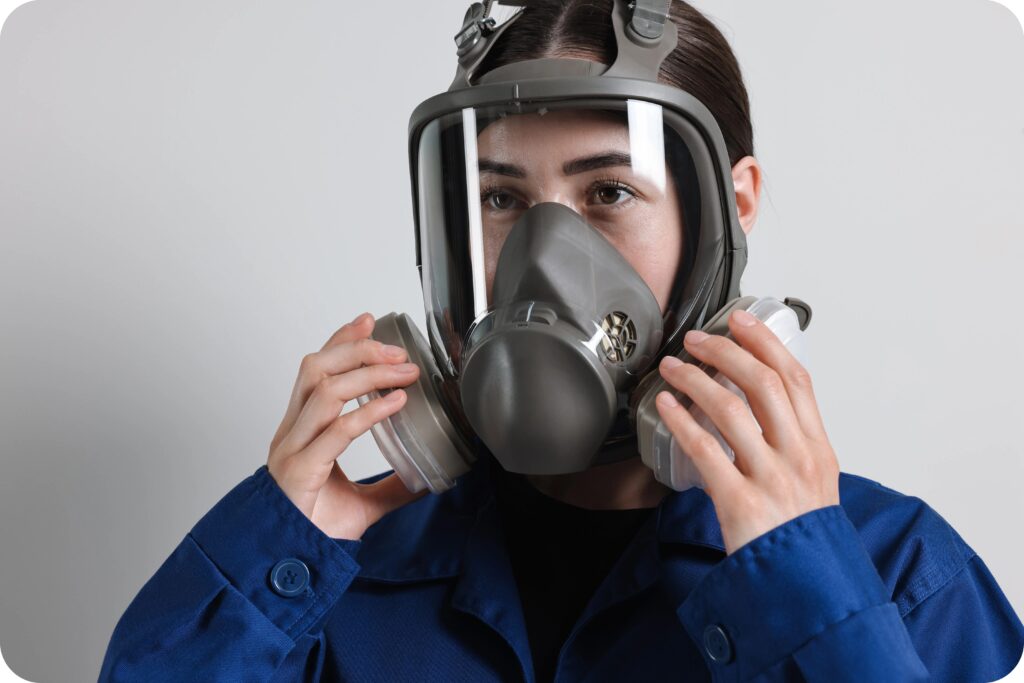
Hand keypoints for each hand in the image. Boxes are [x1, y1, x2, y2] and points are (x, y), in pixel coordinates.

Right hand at [267, 312, 425, 539]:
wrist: (287, 566)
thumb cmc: (313, 530)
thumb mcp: (363, 504)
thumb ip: (390, 487)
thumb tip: (425, 478)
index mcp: (300, 432)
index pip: (315, 372)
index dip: (340, 341)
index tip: (367, 321)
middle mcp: (292, 433)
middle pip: (317, 369)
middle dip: (358, 350)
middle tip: (398, 350)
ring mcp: (293, 450)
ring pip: (324, 390)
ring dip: (368, 375)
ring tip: (405, 373)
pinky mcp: (301, 471)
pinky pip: (336, 430)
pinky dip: (369, 412)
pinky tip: (395, 405)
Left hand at [655, 308, 839, 555]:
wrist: (809, 591)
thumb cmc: (804, 539)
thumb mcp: (815, 485)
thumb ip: (793, 446)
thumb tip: (761, 410)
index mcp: (818, 448)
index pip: (795, 378)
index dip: (766, 342)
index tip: (741, 319)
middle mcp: (798, 457)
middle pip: (763, 383)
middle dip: (726, 351)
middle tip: (697, 338)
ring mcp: (771, 479)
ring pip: (730, 409)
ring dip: (696, 379)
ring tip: (673, 366)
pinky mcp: (740, 502)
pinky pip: (704, 449)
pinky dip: (680, 420)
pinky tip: (664, 405)